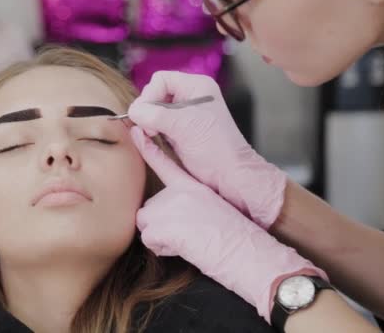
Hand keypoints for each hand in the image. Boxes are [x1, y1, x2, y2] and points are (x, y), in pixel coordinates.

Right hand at [128, 71, 286, 228]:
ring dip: (148, 120)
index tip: (146, 113)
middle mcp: (190, 97)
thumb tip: (132, 111)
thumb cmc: (214, 146)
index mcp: (197, 87)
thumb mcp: (183, 124)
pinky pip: (156, 123)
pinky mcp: (178, 131)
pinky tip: (152, 137)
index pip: (161, 80)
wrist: (228, 173)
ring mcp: (183, 115)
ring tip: (152, 133)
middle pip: (155, 94)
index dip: (150, 94)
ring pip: (154, 110)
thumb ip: (154, 114)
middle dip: (148, 109)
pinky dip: (150, 129)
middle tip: (150, 126)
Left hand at [131, 126, 325, 321]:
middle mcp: (178, 192)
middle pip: (149, 207)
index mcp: (193, 186)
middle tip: (188, 234)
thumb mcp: (214, 211)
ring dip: (160, 236)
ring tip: (187, 241)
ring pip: (145, 223)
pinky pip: (149, 240)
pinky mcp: (163, 224)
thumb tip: (175, 218)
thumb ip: (191, 206)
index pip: (166, 163)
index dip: (149, 150)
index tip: (136, 132)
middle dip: (160, 224)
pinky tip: (183, 248)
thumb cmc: (237, 238)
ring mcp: (170, 206)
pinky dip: (162, 248)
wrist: (248, 251)